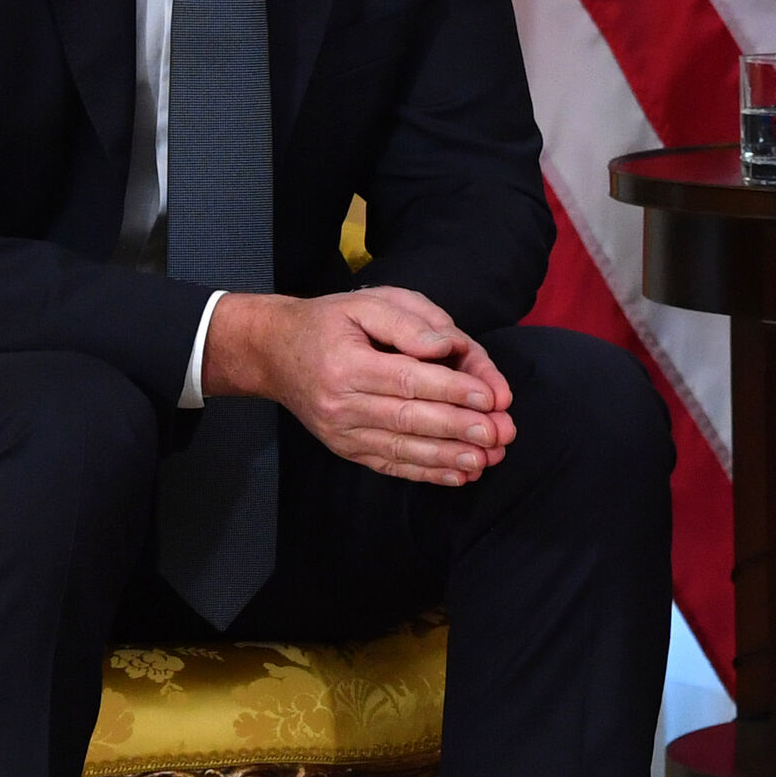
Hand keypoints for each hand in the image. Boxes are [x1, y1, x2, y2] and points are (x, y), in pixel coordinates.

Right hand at [203, 287, 516, 485]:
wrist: (275, 353)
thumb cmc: (332, 321)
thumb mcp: (368, 302)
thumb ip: (411, 322)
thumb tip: (446, 348)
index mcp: (346, 362)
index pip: (407, 379)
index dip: (452, 389)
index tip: (491, 396)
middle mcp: (340, 403)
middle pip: (409, 418)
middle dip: (460, 428)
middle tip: (501, 432)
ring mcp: (340, 432)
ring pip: (402, 448)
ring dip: (450, 457)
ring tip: (488, 459)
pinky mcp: (345, 449)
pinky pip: (390, 464)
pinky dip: (427, 473)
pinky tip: (460, 474)